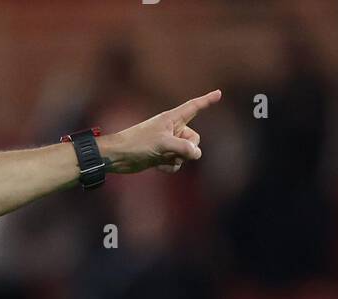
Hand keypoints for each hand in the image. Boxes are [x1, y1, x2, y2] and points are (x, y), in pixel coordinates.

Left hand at [101, 89, 221, 174]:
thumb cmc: (137, 143)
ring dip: (177, 159)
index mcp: (172, 118)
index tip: (219, 93)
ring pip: (186, 153)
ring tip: (162, 158)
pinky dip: (170, 166)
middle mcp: (172, 129)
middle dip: (188, 149)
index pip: (194, 107)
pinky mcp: (162, 156)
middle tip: (177, 153)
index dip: (207, 100)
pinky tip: (158, 166)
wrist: (118, 157)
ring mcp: (167, 144)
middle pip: (194, 139)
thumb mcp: (163, 144)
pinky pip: (176, 163)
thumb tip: (197, 154)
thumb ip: (183, 148)